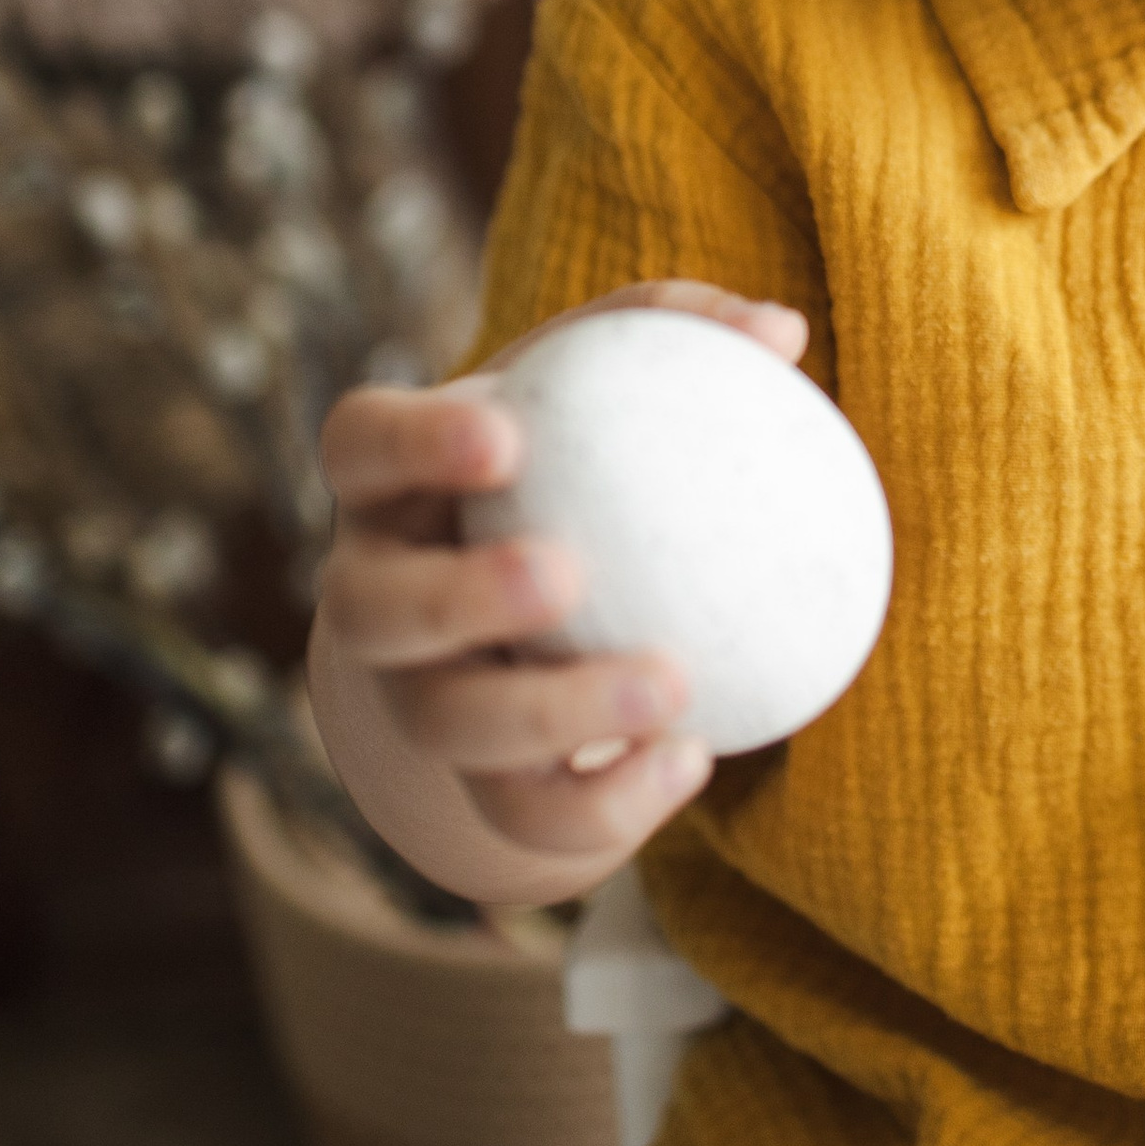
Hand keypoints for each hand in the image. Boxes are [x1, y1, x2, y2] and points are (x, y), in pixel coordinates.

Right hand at [310, 279, 808, 889]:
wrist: (538, 617)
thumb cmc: (577, 466)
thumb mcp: (607, 389)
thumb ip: (681, 336)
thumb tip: (784, 330)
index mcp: (395, 482)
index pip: (360, 443)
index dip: (411, 441)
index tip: (503, 437)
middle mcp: (379, 596)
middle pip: (372, 611)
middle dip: (455, 598)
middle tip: (562, 575)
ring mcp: (419, 699)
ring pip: (448, 726)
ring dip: (554, 713)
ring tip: (671, 685)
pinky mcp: (476, 787)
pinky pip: (524, 816)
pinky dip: (607, 803)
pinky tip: (693, 757)